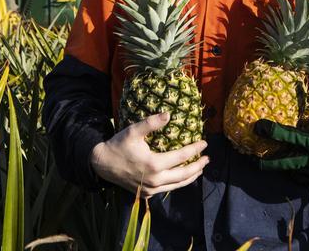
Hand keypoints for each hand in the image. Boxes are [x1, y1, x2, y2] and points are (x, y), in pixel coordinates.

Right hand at [89, 112, 208, 196]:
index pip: (181, 157)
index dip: (195, 150)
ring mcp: (151, 189)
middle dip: (198, 166)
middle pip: (184, 175)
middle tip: (207, 159)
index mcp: (154, 164)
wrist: (102, 164)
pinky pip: (167, 189)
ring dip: (190, 177)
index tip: (204, 143)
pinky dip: (177, 183)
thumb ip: (151, 123)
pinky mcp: (147, 194)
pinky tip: (181, 176)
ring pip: (177, 185)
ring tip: (199, 169)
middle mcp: (155, 180)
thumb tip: (169, 115)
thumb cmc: (118, 145)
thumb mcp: (133, 131)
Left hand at [255, 93, 308, 186]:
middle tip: (255, 162)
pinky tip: (296, 173)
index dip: (272, 131)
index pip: (288, 136)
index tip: (258, 127)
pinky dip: (302, 177)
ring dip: (285, 171)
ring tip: (272, 167)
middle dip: (269, 164)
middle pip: (287, 163)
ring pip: (297, 173)